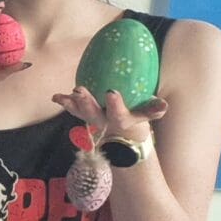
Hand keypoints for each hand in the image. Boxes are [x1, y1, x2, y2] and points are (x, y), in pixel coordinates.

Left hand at [52, 86, 166, 150]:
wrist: (122, 130)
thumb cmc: (138, 114)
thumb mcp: (148, 113)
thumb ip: (154, 109)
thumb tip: (163, 105)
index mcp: (122, 120)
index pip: (119, 114)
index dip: (115, 105)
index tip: (111, 92)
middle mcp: (104, 121)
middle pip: (94, 115)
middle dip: (87, 103)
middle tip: (80, 90)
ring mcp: (91, 118)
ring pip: (80, 113)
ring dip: (72, 104)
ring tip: (63, 97)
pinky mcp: (83, 113)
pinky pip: (73, 108)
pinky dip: (65, 103)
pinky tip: (56, 97)